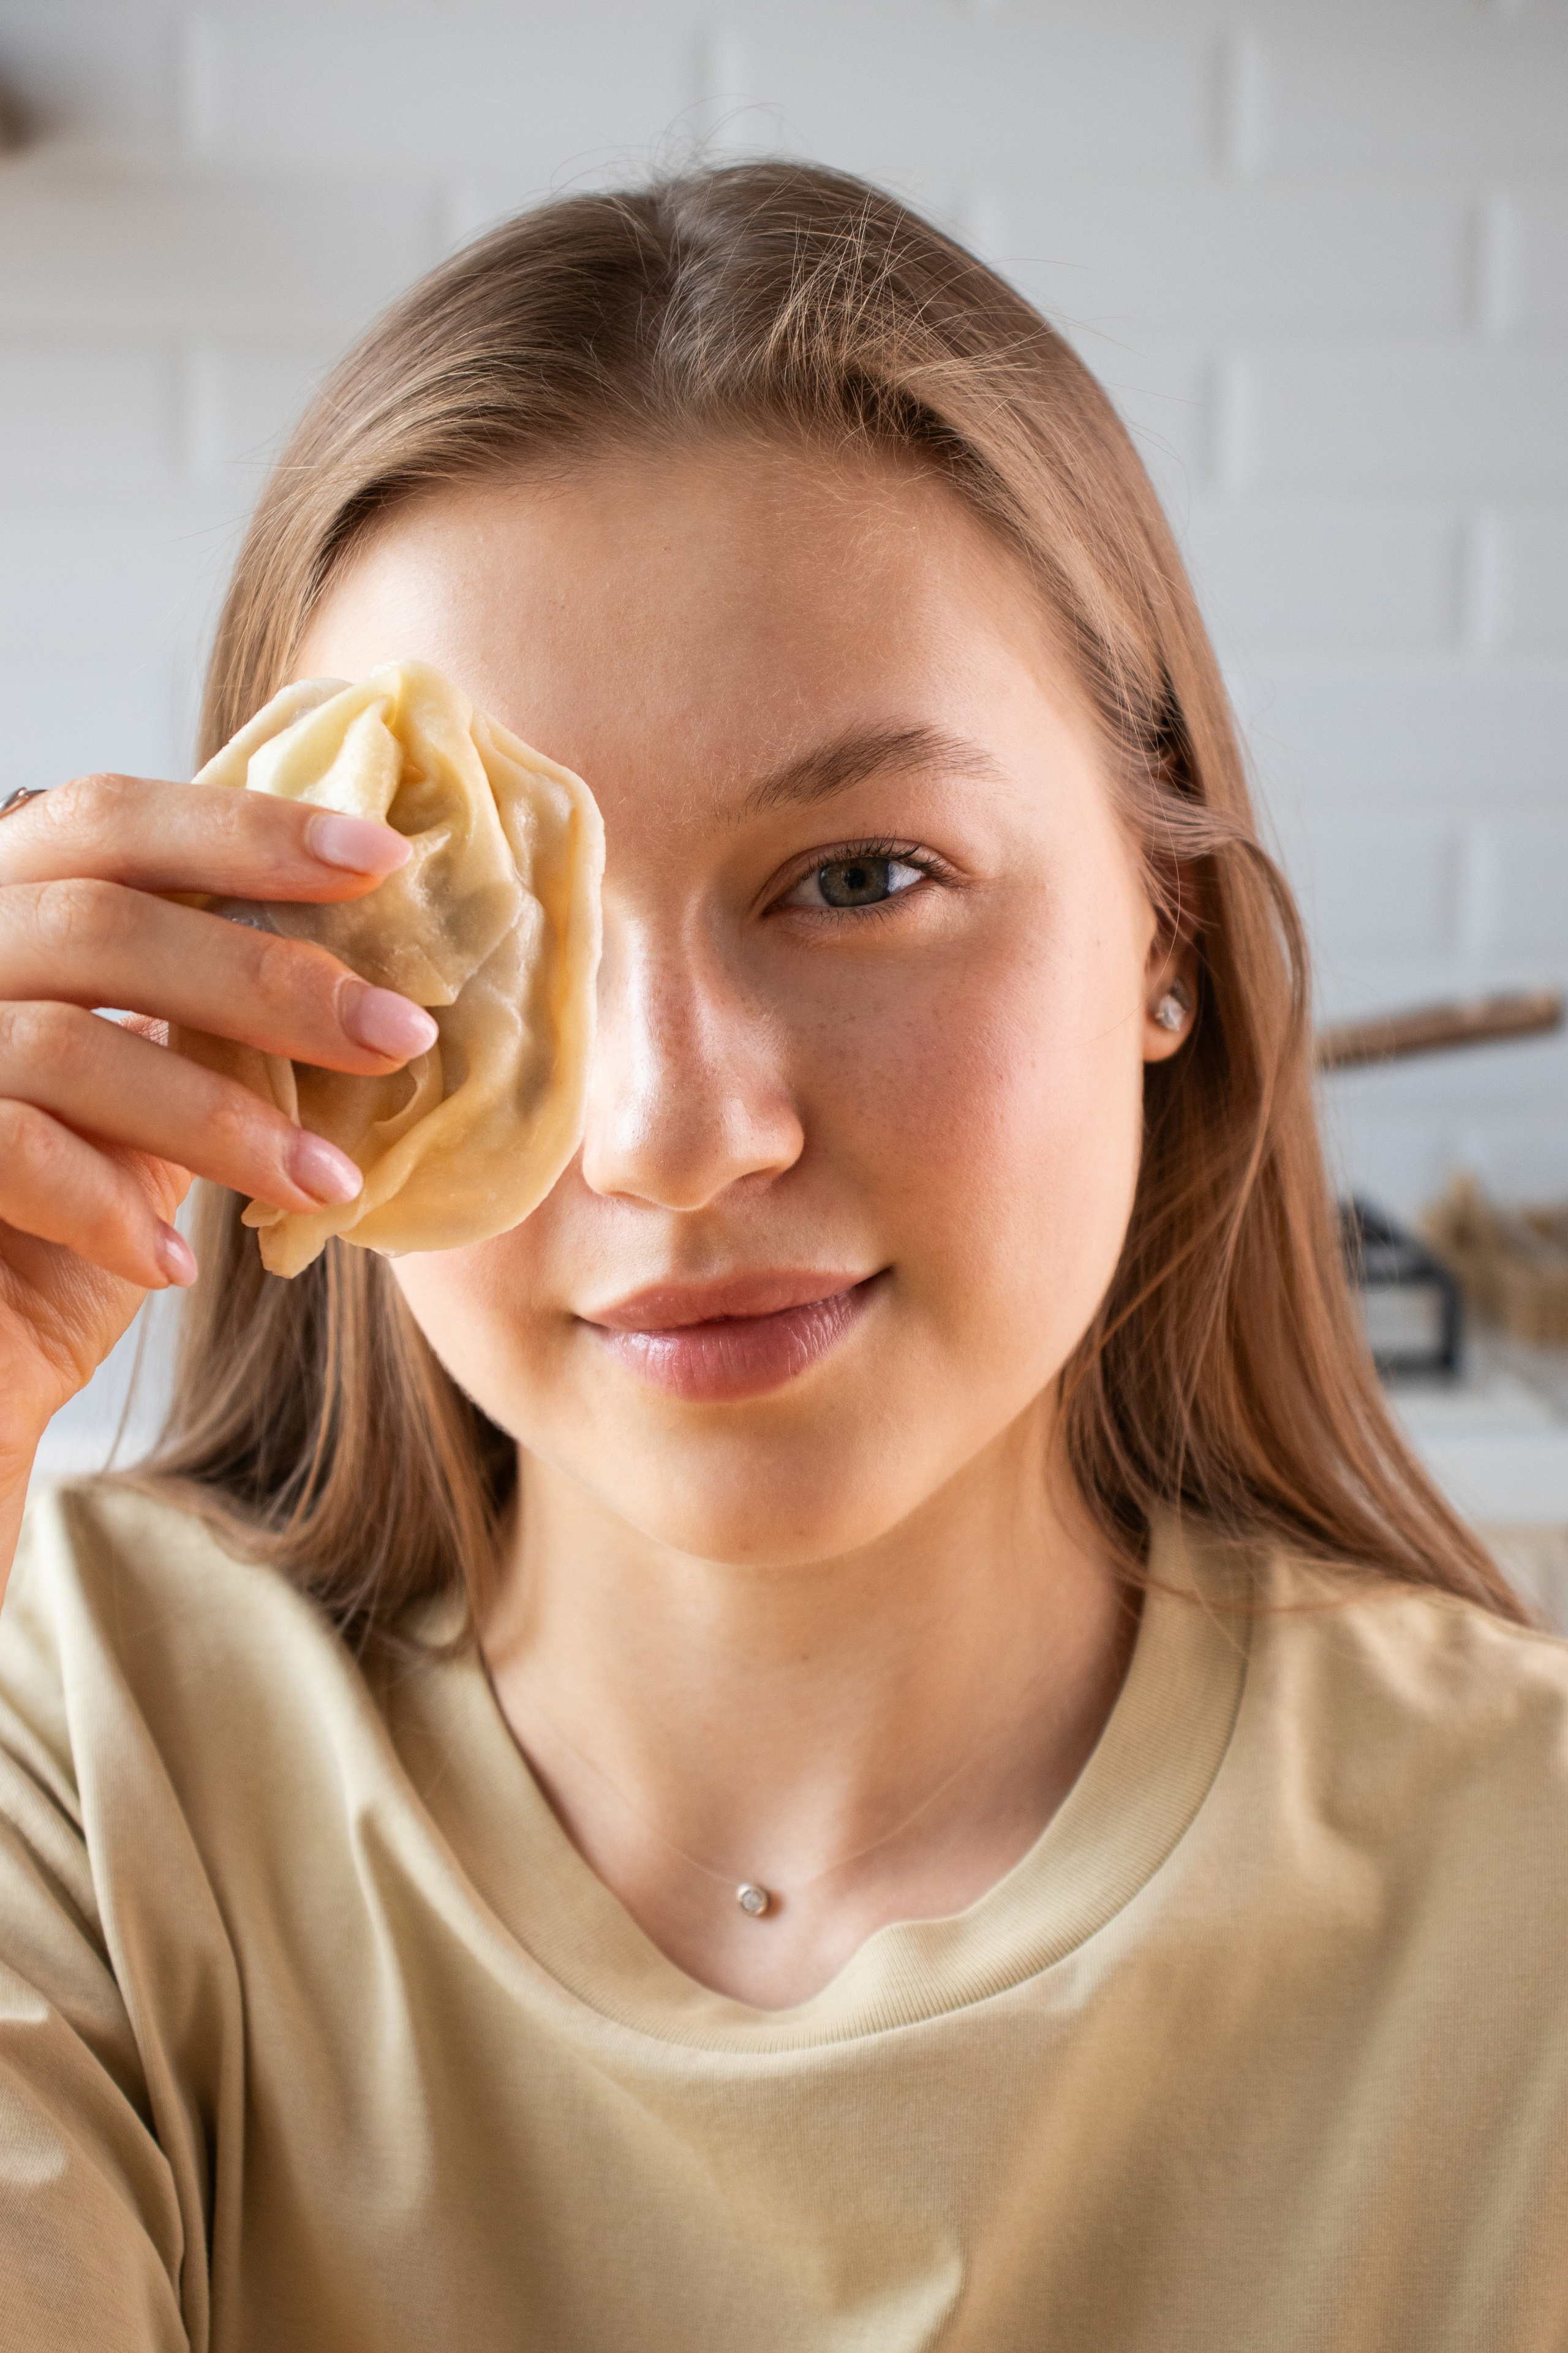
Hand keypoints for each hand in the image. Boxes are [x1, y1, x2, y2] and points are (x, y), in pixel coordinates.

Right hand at [0, 770, 435, 1490]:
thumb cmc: (54, 1232)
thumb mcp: (142, 1104)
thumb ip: (203, 1019)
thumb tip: (365, 979)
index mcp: (1, 909)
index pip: (108, 821)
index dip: (242, 829)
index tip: (382, 855)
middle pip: (100, 919)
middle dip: (268, 978)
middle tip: (399, 1035)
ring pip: (68, 1043)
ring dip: (221, 1118)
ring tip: (329, 1181)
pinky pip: (11, 1147)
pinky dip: (106, 1206)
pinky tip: (174, 1261)